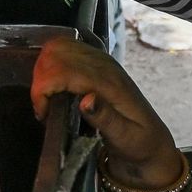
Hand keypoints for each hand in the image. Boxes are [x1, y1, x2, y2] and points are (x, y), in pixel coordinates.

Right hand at [31, 37, 181, 185]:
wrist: (151, 143)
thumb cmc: (138, 144)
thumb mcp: (125, 139)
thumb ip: (106, 119)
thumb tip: (86, 100)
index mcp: (110, 83)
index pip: (65, 70)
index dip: (44, 89)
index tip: (43, 114)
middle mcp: (104, 65)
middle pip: (57, 54)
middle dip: (40, 80)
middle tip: (43, 108)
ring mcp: (101, 61)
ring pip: (58, 48)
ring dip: (43, 71)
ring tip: (47, 99)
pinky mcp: (96, 63)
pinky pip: (65, 50)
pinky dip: (51, 65)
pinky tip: (53, 88)